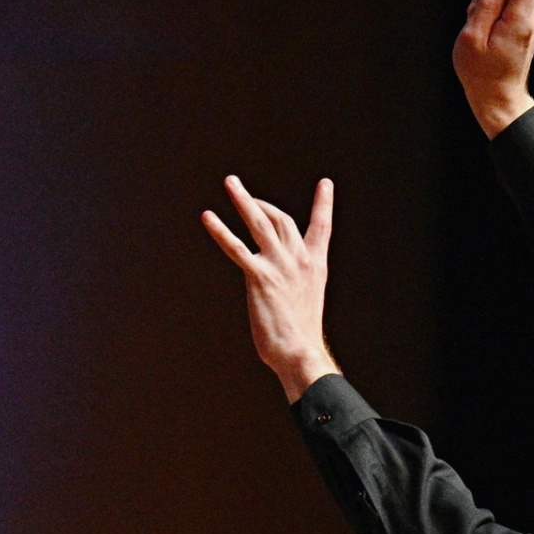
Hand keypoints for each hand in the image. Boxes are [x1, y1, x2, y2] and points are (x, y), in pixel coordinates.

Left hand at [202, 175, 338, 401]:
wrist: (299, 351)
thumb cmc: (300, 335)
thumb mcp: (306, 300)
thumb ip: (295, 283)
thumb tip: (283, 284)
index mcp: (315, 265)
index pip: (322, 227)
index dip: (323, 203)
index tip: (325, 183)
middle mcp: (299, 260)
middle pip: (281, 219)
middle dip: (262, 203)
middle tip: (243, 193)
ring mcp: (279, 266)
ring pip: (260, 223)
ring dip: (244, 200)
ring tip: (230, 182)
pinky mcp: (259, 277)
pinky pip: (236, 248)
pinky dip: (220, 231)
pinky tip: (208, 217)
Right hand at [453, 0, 533, 136]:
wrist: (497, 97)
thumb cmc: (481, 71)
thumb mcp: (472, 35)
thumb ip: (488, 1)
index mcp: (521, 19)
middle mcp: (533, 16)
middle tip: (480, 1)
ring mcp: (533, 20)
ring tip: (479, 21)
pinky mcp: (528, 23)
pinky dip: (497, 4)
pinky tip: (485, 23)